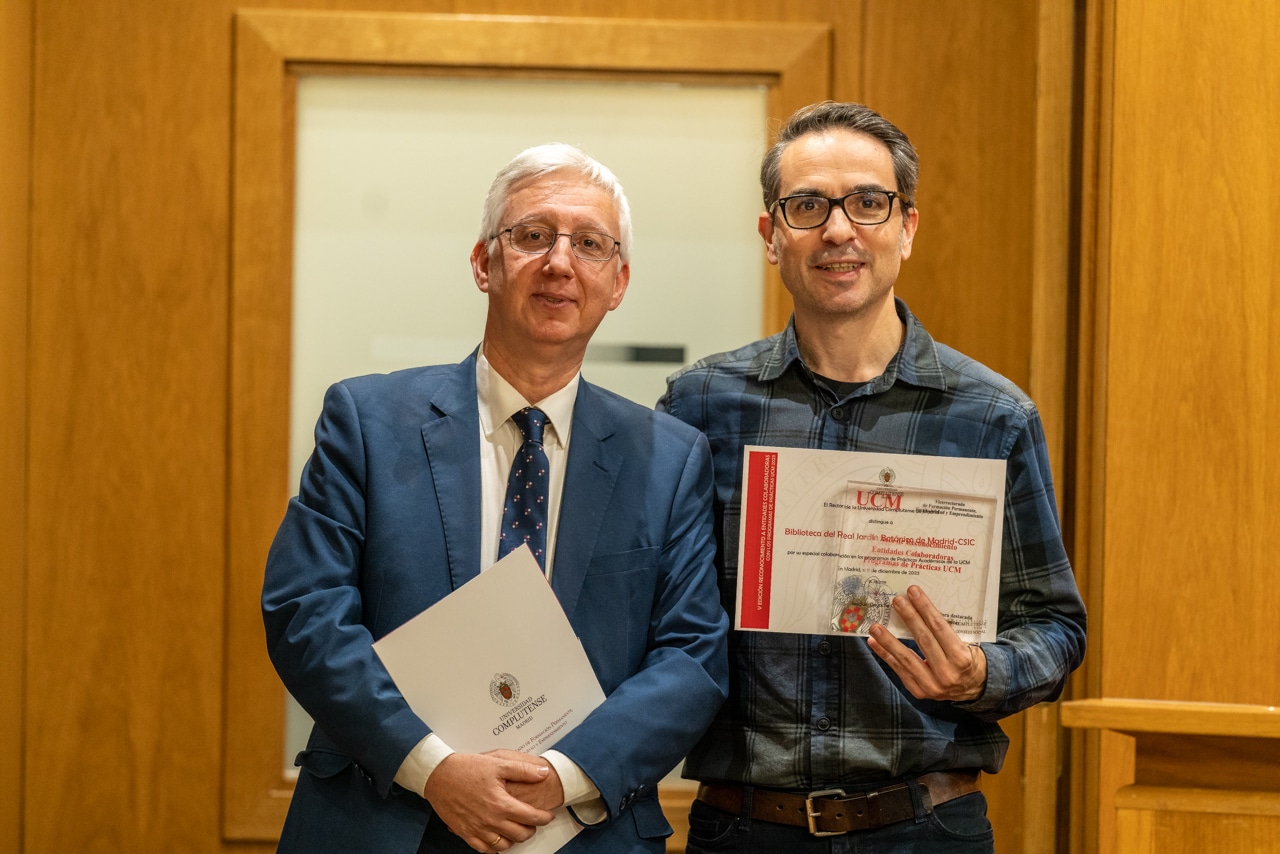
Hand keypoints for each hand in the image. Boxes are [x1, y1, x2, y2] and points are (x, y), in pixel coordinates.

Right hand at [421, 752, 554, 851]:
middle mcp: (491, 820)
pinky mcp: (465, 833)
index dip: (544, 818)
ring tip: (516, 828)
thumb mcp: (498, 763)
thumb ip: (523, 770)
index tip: (547, 815)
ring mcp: (478, 829)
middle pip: (520, 835)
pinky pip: (485, 849)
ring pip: (504, 845)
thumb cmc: (466, 768)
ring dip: (514, 839)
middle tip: (533, 821)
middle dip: (531, 829)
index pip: (531, 818)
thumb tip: (543, 772)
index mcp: (501, 804)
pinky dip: (495, 846)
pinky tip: (498, 837)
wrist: (439, 775)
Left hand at [866, 585, 987, 701]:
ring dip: (888, 640)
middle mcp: (948, 673)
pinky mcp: (919, 691)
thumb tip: (919, 607)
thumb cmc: (967, 660)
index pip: (940, 628)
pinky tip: (875, 642)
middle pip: (923, 640)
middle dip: (909, 618)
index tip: (913, 592)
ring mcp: (932, 685)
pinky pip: (899, 670)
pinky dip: (886, 655)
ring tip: (875, 626)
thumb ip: (946, 632)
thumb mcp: (966, 645)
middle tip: (896, 601)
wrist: (972, 689)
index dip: (925, 608)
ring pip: (907, 658)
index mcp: (962, 658)